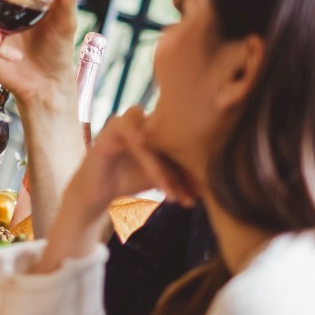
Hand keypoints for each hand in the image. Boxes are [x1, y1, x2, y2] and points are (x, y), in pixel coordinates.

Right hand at [35, 107, 193, 272]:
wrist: (98, 192)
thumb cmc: (131, 178)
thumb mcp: (165, 177)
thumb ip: (185, 175)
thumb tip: (216, 187)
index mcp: (157, 123)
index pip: (184, 137)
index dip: (197, 163)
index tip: (205, 191)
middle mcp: (143, 117)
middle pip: (173, 137)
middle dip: (185, 169)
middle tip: (195, 196)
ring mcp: (126, 121)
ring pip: (156, 142)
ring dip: (167, 170)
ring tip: (176, 196)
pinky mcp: (110, 130)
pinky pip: (136, 142)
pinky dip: (150, 162)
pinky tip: (161, 182)